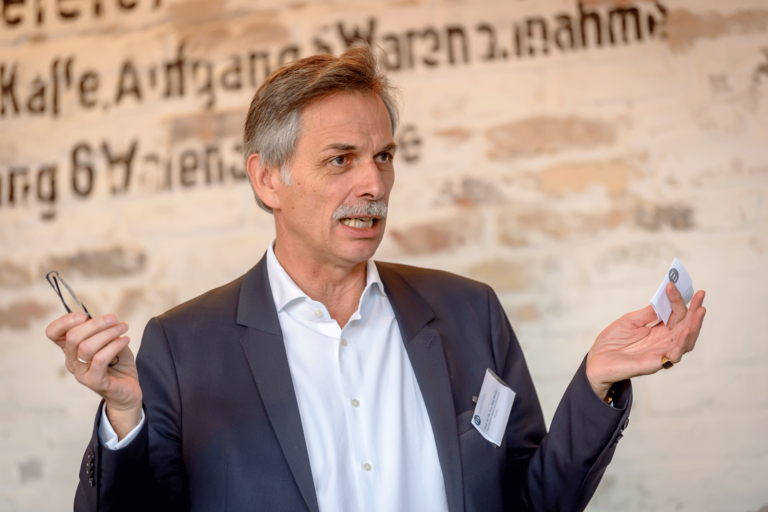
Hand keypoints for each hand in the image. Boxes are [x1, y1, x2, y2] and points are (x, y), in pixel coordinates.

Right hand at [46, 312, 142, 438]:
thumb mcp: (108, 341)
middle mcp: (71, 361)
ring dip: (108, 333)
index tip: (84, 315)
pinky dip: (115, 345)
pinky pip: (101, 359)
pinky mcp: (94, 381)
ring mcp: (81, 373)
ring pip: (87, 347)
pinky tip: (126, 340)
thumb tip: (102, 319)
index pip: (53, 333)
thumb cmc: (117, 362)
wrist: (128, 388)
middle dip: (95, 324)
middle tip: (114, 318)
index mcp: (71, 349)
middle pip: (73, 337)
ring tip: (123, 327)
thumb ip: (100, 331)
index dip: (64, 321)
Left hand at [586, 283, 706, 398]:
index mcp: (658, 331)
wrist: (597, 360)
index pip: (675, 314)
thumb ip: (648, 313)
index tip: (673, 285)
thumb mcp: (630, 321)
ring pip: (686, 341)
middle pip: (685, 326)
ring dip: (694, 326)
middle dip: (695, 311)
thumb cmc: (612, 342)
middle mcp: (663, 341)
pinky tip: (685, 331)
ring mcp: (661, 353)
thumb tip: (664, 299)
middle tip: (701, 295)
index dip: (677, 300)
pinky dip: (681, 343)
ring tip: (700, 311)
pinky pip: (674, 355)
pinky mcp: (655, 363)